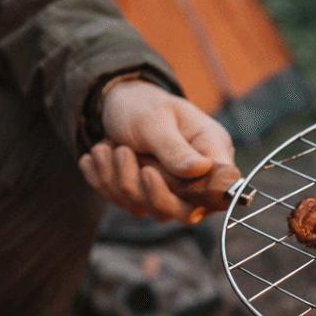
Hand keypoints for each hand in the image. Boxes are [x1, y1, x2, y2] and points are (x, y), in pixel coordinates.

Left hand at [78, 79, 238, 222]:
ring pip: (148, 208)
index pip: (219, 190)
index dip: (192, 194)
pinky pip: (125, 204)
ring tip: (103, 147)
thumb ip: (176, 149)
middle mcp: (198, 178)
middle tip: (121, 152)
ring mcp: (173, 191)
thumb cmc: (144, 106)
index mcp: (212, 152)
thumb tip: (202, 170)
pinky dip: (104, 181)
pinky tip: (95, 158)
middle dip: (143, 189)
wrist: (118, 103)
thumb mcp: (156, 121)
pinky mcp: (148, 197)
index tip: (150, 172)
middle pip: (184, 212)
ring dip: (116, 178)